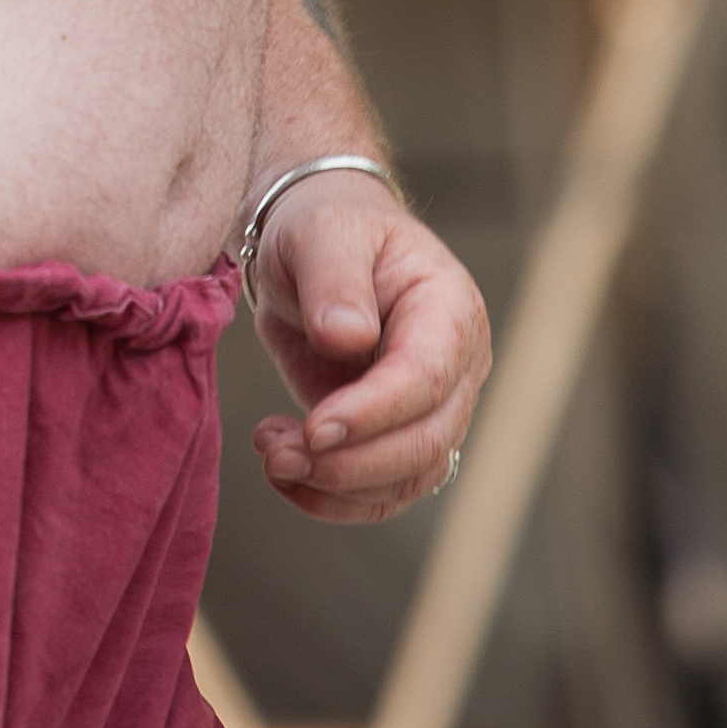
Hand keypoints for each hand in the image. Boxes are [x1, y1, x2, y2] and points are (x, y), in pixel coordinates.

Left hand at [249, 177, 488, 523]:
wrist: (316, 247)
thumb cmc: (325, 229)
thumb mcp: (322, 233)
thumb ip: (335, 279)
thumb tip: (349, 339)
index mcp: (449, 309)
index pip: (426, 378)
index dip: (374, 412)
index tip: (313, 428)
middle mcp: (455, 366)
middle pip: (426, 442)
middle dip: (350, 463)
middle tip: (276, 455)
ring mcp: (433, 407)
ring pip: (408, 478)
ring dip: (338, 487)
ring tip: (271, 458)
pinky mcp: (398, 435)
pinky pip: (382, 490)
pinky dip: (333, 499)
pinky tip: (284, 474)